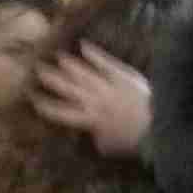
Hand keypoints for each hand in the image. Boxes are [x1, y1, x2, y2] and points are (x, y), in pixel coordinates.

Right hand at [31, 43, 151, 158]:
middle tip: (37, 69)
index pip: (61, 112)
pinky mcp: (123, 75)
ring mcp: (108, 86)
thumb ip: (96, 137)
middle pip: (68, 88)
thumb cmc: (134, 141)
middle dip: (52, 79)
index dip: (45, 105)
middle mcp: (94, 101)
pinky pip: (105, 62)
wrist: (159, 126)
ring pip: (83, 73)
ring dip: (69, 65)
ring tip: (57, 56)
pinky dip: (94, 54)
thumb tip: (90, 131)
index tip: (32, 99)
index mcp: (89, 120)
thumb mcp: (109, 147)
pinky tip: (83, 45)